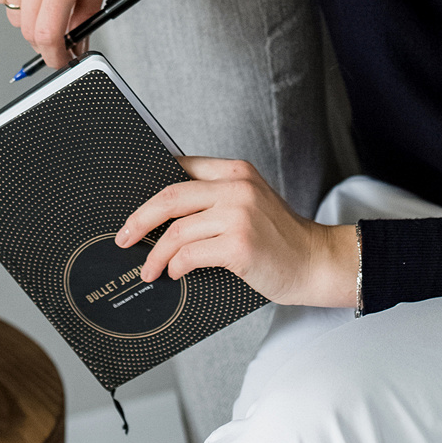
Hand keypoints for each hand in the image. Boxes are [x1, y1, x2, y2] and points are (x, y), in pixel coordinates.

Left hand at [115, 157, 359, 308]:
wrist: (317, 261)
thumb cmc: (280, 238)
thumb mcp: (251, 202)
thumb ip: (215, 199)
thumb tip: (165, 215)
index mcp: (235, 171)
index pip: (180, 169)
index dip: (151, 190)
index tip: (134, 209)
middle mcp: (236, 187)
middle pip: (169, 196)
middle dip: (139, 219)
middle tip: (124, 237)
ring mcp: (239, 215)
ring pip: (176, 230)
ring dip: (155, 254)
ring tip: (149, 268)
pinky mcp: (239, 245)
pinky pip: (190, 254)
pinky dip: (175, 266)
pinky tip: (174, 273)